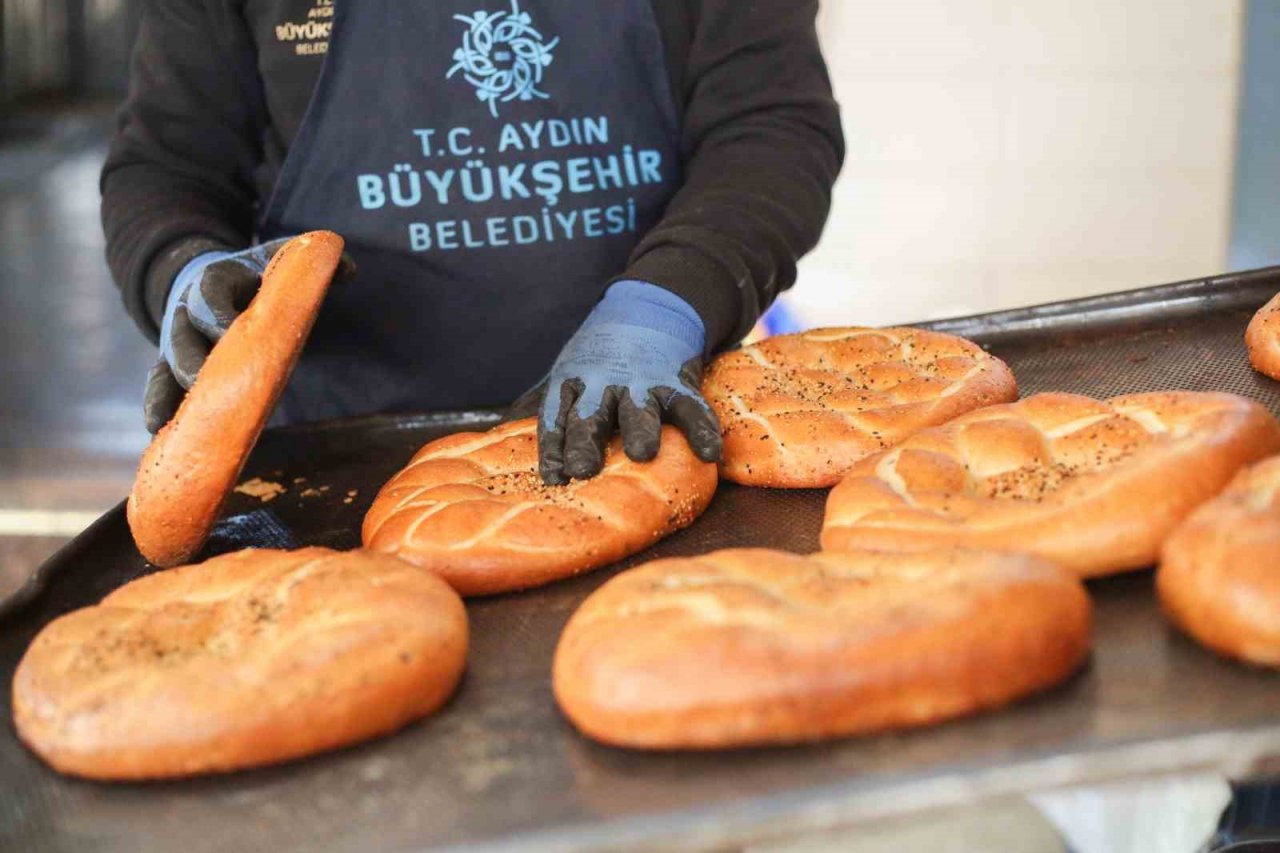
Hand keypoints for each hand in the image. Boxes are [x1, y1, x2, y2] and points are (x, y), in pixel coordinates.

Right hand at [142, 238, 353, 432]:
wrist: (212, 281)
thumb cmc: (255, 274)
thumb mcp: (276, 258)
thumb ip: (307, 261)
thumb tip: (349, 271)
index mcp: (215, 281)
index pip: (209, 292)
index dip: (217, 310)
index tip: (231, 330)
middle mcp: (188, 312)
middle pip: (184, 336)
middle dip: (193, 359)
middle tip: (207, 382)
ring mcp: (177, 342)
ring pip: (168, 366)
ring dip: (173, 393)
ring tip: (177, 422)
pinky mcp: (171, 367)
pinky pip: (159, 387)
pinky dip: (158, 408)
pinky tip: (160, 432)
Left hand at [513, 280, 722, 483]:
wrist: (649, 306)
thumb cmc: (599, 354)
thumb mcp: (565, 372)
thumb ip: (538, 401)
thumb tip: (496, 430)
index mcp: (571, 382)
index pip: (556, 417)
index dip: (552, 447)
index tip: (552, 477)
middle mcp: (604, 382)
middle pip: (591, 415)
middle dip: (585, 441)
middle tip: (582, 470)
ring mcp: (641, 381)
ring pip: (639, 409)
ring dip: (640, 429)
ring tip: (642, 453)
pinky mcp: (676, 381)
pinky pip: (691, 407)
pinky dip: (702, 429)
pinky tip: (709, 453)